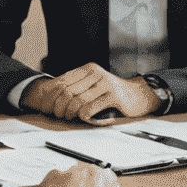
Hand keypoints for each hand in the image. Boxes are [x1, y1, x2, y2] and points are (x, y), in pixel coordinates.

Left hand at [23, 66, 158, 123]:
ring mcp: (105, 83)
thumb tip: (53, 98)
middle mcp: (96, 73)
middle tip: (59, 115)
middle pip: (67, 91)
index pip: (62, 80)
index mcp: (89, 69)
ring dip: (70, 112)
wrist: (138, 95)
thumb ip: (77, 87)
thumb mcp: (94, 85)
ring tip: (71, 117)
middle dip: (59, 106)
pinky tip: (86, 117)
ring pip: (77, 100)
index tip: (47, 107)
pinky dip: (84, 115)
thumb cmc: (113, 93)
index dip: (52, 95)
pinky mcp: (113, 95)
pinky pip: (90, 108)